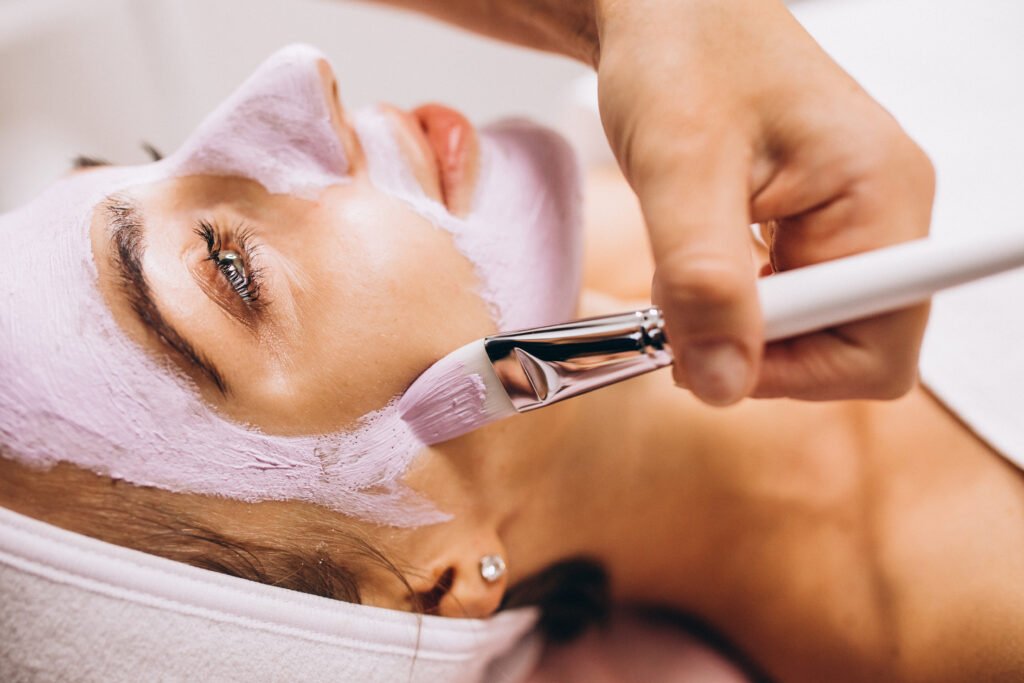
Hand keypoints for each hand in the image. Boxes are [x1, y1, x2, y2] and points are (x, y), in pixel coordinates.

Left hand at [595, 0, 934, 404]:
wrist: (667, 10)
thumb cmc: (682, 58)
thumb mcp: (681, 170)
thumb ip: (704, 283)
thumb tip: (723, 385)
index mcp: (881, 198)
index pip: (878, 351)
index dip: (791, 371)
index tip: (706, 344)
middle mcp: (885, 214)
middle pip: (848, 349)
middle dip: (759, 345)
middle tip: (682, 305)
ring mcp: (855, 219)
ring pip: (814, 330)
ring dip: (740, 323)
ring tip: (685, 269)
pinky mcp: (819, 222)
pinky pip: (793, 299)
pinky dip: (737, 300)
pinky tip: (699, 261)